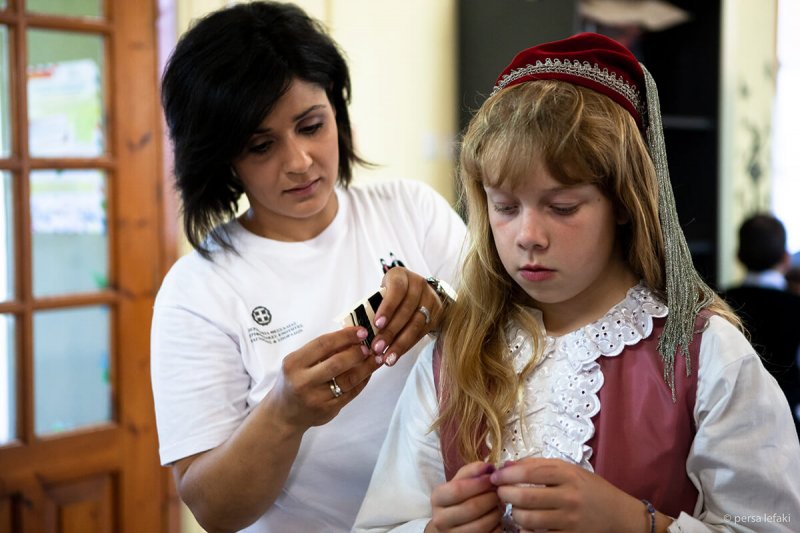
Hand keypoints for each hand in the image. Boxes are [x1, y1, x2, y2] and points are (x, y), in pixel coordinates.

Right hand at [265, 326, 378, 430]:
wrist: (283, 414)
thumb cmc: (293, 381)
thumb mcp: (298, 362)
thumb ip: (321, 351)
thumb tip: (352, 336)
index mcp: (294, 363)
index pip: (323, 344)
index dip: (345, 336)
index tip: (361, 331)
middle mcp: (303, 381)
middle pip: (337, 363)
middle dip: (357, 352)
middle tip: (369, 346)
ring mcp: (316, 398)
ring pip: (348, 380)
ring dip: (366, 367)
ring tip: (376, 358)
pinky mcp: (327, 410)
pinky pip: (351, 394)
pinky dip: (363, 381)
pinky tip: (368, 373)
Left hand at [370, 267, 444, 365]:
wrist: (418, 292)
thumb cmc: (392, 294)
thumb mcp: (383, 292)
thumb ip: (375, 305)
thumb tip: (361, 330)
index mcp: (401, 276)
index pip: (397, 290)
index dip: (388, 307)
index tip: (377, 324)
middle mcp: (418, 285)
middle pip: (406, 310)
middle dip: (391, 331)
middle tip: (377, 348)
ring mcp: (430, 299)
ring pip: (416, 324)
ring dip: (400, 343)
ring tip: (387, 357)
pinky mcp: (437, 314)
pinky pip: (421, 333)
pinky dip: (407, 346)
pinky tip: (396, 355)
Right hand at [427, 462, 501, 532]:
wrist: (447, 526)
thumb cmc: (456, 500)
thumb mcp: (458, 482)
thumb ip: (472, 471)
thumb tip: (489, 467)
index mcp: (437, 498)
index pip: (458, 490)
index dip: (478, 483)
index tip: (491, 478)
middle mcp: (441, 519)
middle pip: (472, 507)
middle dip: (490, 497)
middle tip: (498, 492)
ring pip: (482, 524)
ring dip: (496, 512)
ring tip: (499, 504)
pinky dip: (497, 525)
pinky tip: (496, 518)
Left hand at [490, 458, 648, 532]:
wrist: (617, 514)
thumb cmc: (588, 488)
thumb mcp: (568, 469)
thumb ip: (538, 465)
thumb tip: (506, 465)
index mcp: (568, 474)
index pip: (530, 472)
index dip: (507, 474)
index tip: (495, 476)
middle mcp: (569, 497)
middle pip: (525, 496)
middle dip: (505, 494)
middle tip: (500, 492)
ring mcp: (570, 520)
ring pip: (528, 518)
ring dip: (514, 513)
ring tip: (514, 507)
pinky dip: (525, 530)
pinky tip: (526, 524)